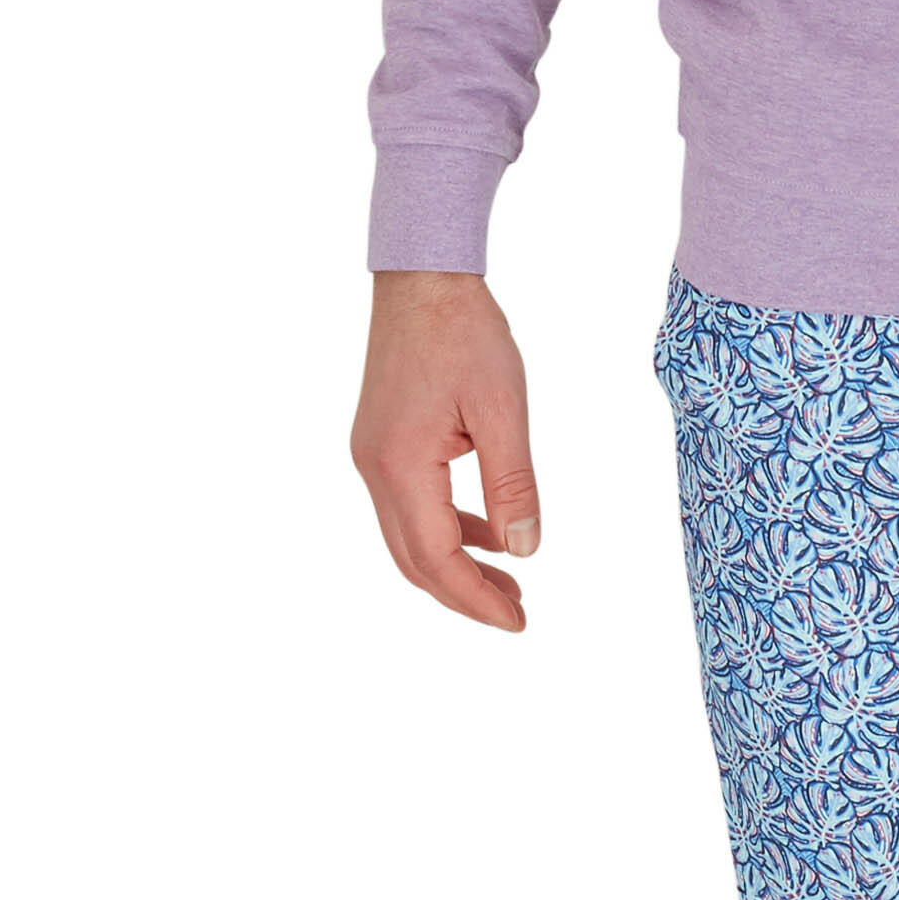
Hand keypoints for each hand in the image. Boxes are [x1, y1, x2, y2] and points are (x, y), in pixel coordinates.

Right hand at [351, 272, 539, 630]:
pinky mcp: (382, 443)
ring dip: (456, 564)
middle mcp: (375, 468)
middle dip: (464, 594)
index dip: (476, 598)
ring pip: (409, 536)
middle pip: (413, 560)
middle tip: (517, 614)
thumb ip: (513, 485)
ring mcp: (372, 456)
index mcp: (401, 464)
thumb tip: (525, 552)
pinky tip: (487, 534)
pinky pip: (410, 505)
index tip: (518, 622)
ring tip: (510, 583)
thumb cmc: (463, 332)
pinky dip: (447, 529)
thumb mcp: (503, 409)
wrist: (422, 277)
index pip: (437, 557)